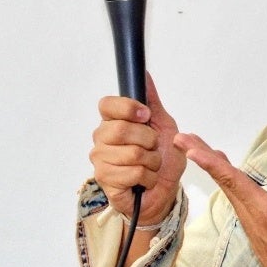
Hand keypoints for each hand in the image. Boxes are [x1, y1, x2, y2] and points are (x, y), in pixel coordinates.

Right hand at [90, 73, 185, 225]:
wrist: (165, 190)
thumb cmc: (163, 159)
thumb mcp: (165, 126)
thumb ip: (153, 102)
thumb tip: (145, 75)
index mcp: (113, 122)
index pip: (106, 104)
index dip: (128, 108)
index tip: (145, 115)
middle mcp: (102, 139)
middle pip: (122, 129)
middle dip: (148, 140)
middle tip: (152, 148)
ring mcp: (100, 159)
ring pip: (132, 153)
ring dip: (152, 161)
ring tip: (149, 166)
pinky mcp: (105, 180)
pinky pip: (134, 172)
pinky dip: (149, 177)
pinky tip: (145, 180)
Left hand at [174, 132, 266, 266]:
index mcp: (262, 211)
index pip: (234, 182)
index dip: (213, 164)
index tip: (192, 150)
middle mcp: (250, 211)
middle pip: (222, 178)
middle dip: (201, 156)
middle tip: (180, 137)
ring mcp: (249, 215)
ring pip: (225, 183)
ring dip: (209, 163)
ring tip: (192, 143)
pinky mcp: (252, 217)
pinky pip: (232, 190)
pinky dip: (222, 173)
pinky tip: (219, 164)